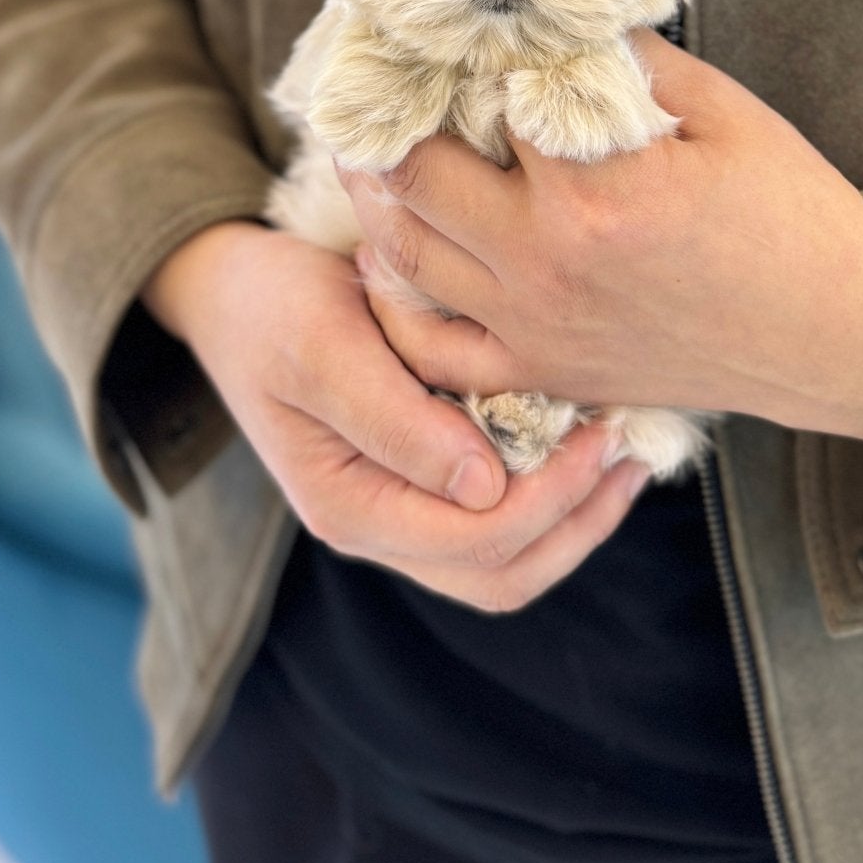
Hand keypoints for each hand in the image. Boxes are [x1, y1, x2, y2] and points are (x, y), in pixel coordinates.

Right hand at [141, 221, 651, 610]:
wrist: (234, 290)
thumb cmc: (273, 307)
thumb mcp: (322, 345)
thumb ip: (395, 420)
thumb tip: (485, 486)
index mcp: (348, 506)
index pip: (476, 542)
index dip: (550, 497)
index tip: (599, 430)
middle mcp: (378, 525)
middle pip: (502, 572)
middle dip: (577, 520)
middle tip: (629, 447)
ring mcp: (400, 508)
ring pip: (508, 559)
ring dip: (575, 516)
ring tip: (626, 450)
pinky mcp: (421, 477)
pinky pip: (498, 517)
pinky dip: (553, 492)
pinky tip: (588, 438)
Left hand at [342, 31, 862, 448]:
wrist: (840, 334)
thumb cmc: (793, 217)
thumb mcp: (724, 112)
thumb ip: (633, 61)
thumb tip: (565, 20)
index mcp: (592, 187)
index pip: (482, 101)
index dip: (457, 60)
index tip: (442, 33)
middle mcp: (546, 260)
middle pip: (416, 175)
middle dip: (391, 124)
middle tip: (380, 87)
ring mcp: (537, 325)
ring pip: (406, 258)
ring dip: (375, 201)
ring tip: (365, 156)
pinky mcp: (545, 372)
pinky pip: (435, 353)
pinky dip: (396, 310)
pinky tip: (390, 263)